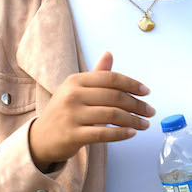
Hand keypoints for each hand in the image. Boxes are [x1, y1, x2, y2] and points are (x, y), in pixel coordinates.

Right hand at [27, 51, 153, 168]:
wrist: (40, 138)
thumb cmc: (64, 112)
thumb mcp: (76, 89)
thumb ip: (96, 74)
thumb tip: (109, 53)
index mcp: (75, 80)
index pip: (111, 78)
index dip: (132, 84)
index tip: (146, 92)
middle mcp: (72, 95)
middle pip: (114, 97)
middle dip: (137, 104)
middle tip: (150, 111)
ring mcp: (71, 115)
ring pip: (112, 115)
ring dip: (133, 120)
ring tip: (144, 124)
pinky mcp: (73, 135)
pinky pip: (103, 133)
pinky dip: (121, 133)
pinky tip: (131, 133)